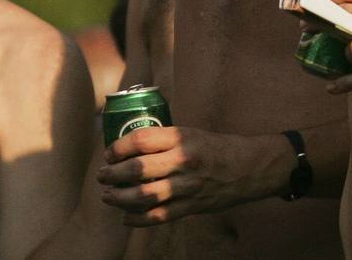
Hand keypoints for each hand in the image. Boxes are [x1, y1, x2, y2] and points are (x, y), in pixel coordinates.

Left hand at [98, 126, 284, 224]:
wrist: (249, 168)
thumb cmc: (215, 147)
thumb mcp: (191, 133)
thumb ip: (164, 140)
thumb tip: (130, 145)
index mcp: (182, 138)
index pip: (141, 140)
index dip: (119, 148)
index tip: (109, 153)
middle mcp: (183, 161)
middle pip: (139, 169)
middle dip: (114, 174)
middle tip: (102, 175)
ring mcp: (188, 186)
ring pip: (145, 195)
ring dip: (121, 197)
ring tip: (108, 196)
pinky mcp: (192, 206)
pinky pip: (160, 216)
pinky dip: (138, 219)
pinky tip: (126, 217)